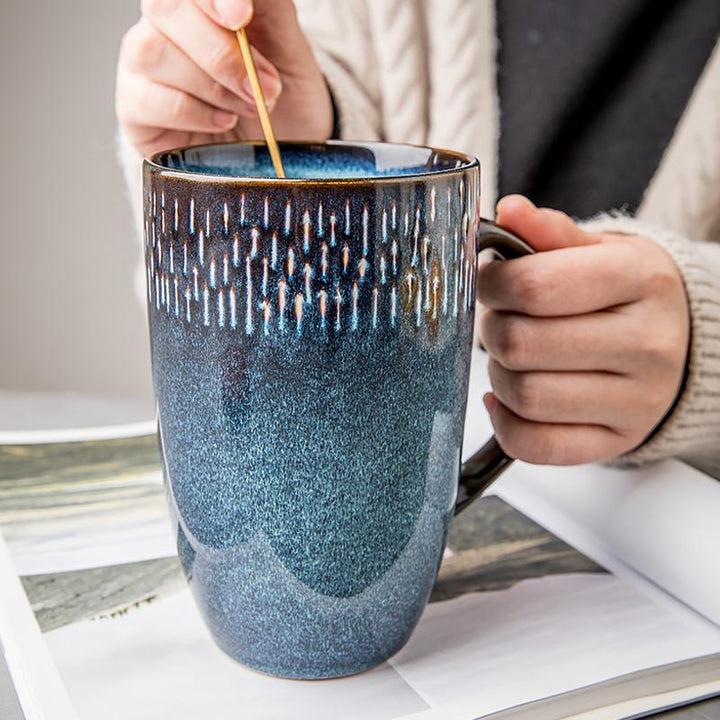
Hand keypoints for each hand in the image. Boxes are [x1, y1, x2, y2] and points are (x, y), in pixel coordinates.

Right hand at [116, 0, 332, 156]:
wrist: (282, 150)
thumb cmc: (284, 98)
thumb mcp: (290, 49)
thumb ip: (269, 8)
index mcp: (200, 2)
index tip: (242, 16)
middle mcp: (165, 26)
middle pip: (163, 9)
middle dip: (220, 52)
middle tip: (261, 86)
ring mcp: (143, 66)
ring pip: (151, 53)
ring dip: (211, 86)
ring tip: (249, 107)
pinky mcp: (135, 110)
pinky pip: (145, 100)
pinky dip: (192, 113)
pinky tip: (223, 122)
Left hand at [477, 195, 689, 464]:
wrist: (677, 344)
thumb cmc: (625, 293)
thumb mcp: (598, 251)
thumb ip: (549, 232)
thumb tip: (509, 211)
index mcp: (641, 280)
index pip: (536, 286)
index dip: (492, 284)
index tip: (489, 282)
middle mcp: (649, 344)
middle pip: (521, 344)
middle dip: (492, 329)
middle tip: (500, 321)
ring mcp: (637, 401)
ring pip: (524, 396)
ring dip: (499, 374)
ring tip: (512, 357)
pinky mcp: (615, 441)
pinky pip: (535, 444)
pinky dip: (505, 422)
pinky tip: (507, 398)